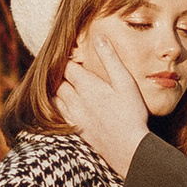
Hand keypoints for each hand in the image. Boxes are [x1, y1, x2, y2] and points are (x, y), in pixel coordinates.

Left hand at [58, 33, 149, 176]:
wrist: (128, 149)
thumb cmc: (130, 114)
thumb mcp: (125, 82)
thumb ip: (110, 58)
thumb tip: (99, 37)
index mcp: (87, 85)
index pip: (67, 66)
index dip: (69, 58)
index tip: (73, 53)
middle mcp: (75, 100)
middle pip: (58, 80)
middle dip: (61, 72)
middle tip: (68, 67)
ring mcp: (73, 116)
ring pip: (55, 97)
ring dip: (57, 88)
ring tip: (64, 83)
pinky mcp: (75, 129)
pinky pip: (58, 114)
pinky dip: (57, 105)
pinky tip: (64, 104)